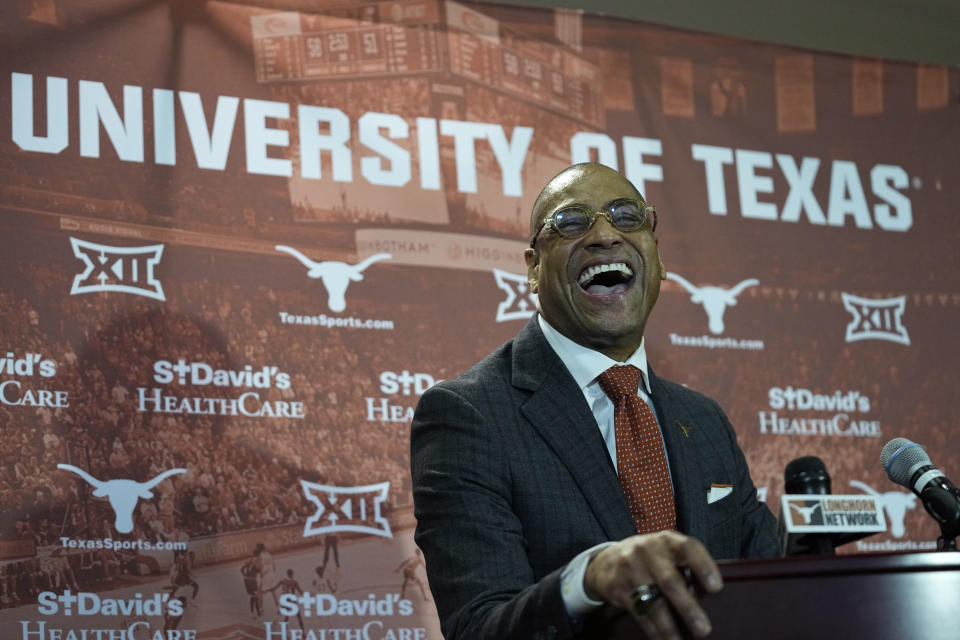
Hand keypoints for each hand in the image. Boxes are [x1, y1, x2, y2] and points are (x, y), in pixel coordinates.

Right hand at [583, 531, 721, 639]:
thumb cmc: (650, 558)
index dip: (703, 567)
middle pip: (669, 581)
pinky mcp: (618, 587)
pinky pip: (639, 613)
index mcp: (667, 540)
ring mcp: (630, 568)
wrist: (607, 560)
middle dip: (687, 608)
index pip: (688, 549)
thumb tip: (704, 596)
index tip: (716, 588)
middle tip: (704, 629)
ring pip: (653, 602)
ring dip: (669, 627)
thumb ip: (685, 568)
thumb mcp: (667, 553)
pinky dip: (653, 630)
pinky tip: (663, 639)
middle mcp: (647, 551)